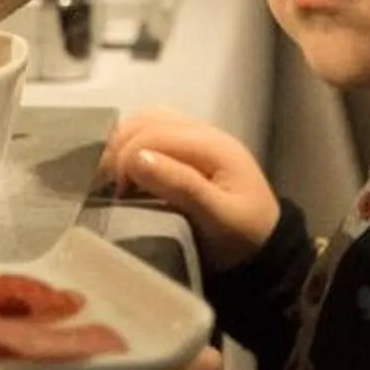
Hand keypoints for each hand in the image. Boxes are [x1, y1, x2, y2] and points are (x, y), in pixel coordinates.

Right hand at [103, 107, 279, 272]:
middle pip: (148, 121)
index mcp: (213, 146)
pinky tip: (124, 168)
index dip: (124, 159)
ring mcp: (198, 136)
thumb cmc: (242, 238)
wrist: (265, 248)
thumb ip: (181, 186)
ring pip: (148, 120)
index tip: (113, 194)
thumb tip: (136, 159)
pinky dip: (132, 144)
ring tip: (110, 175)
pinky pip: (153, 130)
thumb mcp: (218, 218)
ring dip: (123, 143)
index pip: (154, 134)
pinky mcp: (190, 147)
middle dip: (118, 149)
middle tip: (104, 186)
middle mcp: (205, 132)